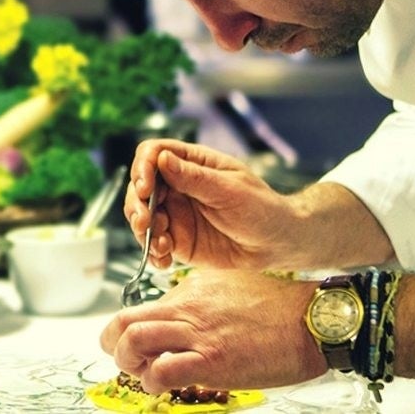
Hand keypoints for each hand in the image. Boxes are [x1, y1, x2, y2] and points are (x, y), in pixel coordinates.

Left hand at [99, 270, 324, 392]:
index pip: (139, 306)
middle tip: (123, 358)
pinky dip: (153, 382)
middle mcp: (187, 308)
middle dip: (113, 343)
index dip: (127, 329)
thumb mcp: (228, 286)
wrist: (311, 320)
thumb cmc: (279, 307)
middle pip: (124, 320)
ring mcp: (198, 333)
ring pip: (134, 341)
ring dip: (128, 363)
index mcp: (190, 290)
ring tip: (143, 374)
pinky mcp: (212, 360)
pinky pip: (163, 369)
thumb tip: (180, 311)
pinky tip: (163, 386)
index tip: (133, 343)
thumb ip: (200, 298)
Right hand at [125, 139, 298, 269]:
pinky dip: (153, 252)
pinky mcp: (178, 239)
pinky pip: (154, 244)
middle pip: (140, 186)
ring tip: (160, 243)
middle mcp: (178, 187)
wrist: (277, 244)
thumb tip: (162, 159)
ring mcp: (175, 213)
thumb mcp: (230, 190)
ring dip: (142, 229)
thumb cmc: (261, 208)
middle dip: (137, 203)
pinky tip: (164, 260)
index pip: (153, 154)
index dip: (143, 166)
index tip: (145, 186)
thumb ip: (194, 178)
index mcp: (191, 164)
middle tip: (145, 220)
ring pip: (142, 216)